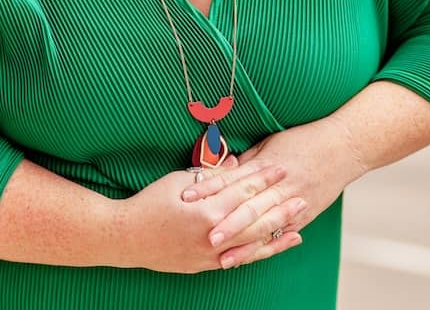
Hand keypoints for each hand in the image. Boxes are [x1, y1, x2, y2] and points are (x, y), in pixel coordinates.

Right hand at [112, 158, 305, 272]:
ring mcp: (212, 253)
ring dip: (277, 231)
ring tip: (299, 223)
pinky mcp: (207, 265)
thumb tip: (236, 164)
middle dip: (280, 206)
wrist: (127, 237)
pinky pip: (241, 259)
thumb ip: (211, 176)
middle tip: (302, 196)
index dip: (264, 178)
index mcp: (208, 209)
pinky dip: (260, 251)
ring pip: (253, 242)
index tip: (281, 167)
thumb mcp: (179, 181)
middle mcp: (214, 234)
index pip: (243, 190)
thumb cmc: (150, 203)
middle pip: (255, 217)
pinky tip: (275, 245)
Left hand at [180, 116, 367, 268]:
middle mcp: (279, 186)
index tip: (187, 198)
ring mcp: (293, 203)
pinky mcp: (304, 216)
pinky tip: (249, 256)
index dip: (209, 189)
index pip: (232, 178)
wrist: (344, 145)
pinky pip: (280, 235)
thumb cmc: (305, 139)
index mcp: (267, 164)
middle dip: (225, 223)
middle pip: (247, 206)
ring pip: (262, 226)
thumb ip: (247, 161)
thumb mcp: (271, 142)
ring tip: (222, 256)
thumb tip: (222, 169)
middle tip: (204, 235)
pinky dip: (264, 247)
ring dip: (242, 242)